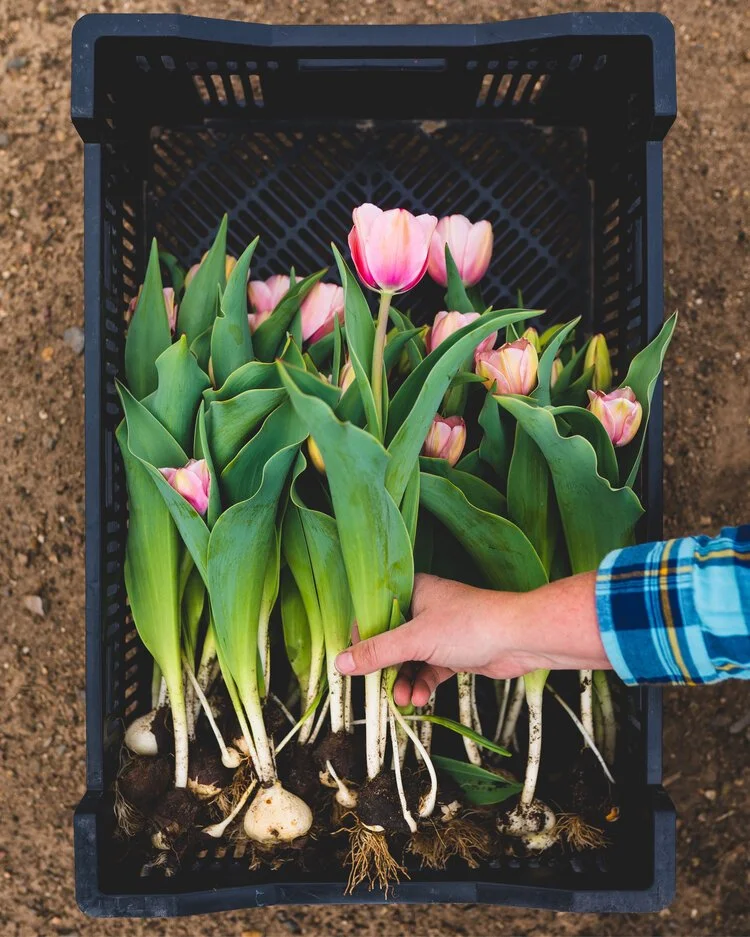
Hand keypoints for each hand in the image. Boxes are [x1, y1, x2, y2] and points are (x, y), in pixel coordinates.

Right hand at [335, 571, 610, 706]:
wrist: (519, 638)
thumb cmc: (469, 625)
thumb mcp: (416, 640)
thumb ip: (378, 652)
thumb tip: (340, 663)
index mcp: (412, 590)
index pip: (374, 612)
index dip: (362, 637)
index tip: (352, 662)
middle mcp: (424, 608)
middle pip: (391, 640)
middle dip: (385, 668)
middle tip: (377, 689)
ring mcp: (441, 631)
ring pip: (411, 659)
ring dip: (405, 681)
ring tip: (404, 700)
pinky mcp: (455, 652)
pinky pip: (430, 669)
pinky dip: (423, 684)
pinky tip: (421, 699)